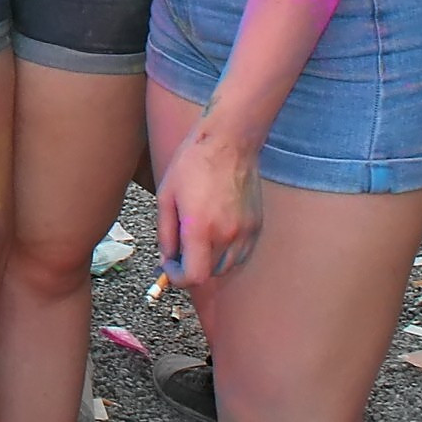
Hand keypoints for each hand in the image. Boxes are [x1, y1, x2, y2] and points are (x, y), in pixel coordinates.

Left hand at [154, 122, 265, 286]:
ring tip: (197, 238)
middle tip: (179, 249)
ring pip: (226, 267)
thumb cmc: (192, 165)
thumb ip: (165, 233)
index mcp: (201, 228)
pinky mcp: (257, 226)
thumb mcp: (166, 197)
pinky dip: (226, 253)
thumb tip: (167, 257)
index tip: (169, 266)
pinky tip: (215, 233)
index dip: (177, 278)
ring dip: (209, 262)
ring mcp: (246, 232)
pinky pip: (241, 254)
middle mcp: (227, 235)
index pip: (194, 277)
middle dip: (191, 267)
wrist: (228, 143)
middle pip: (209, 274)